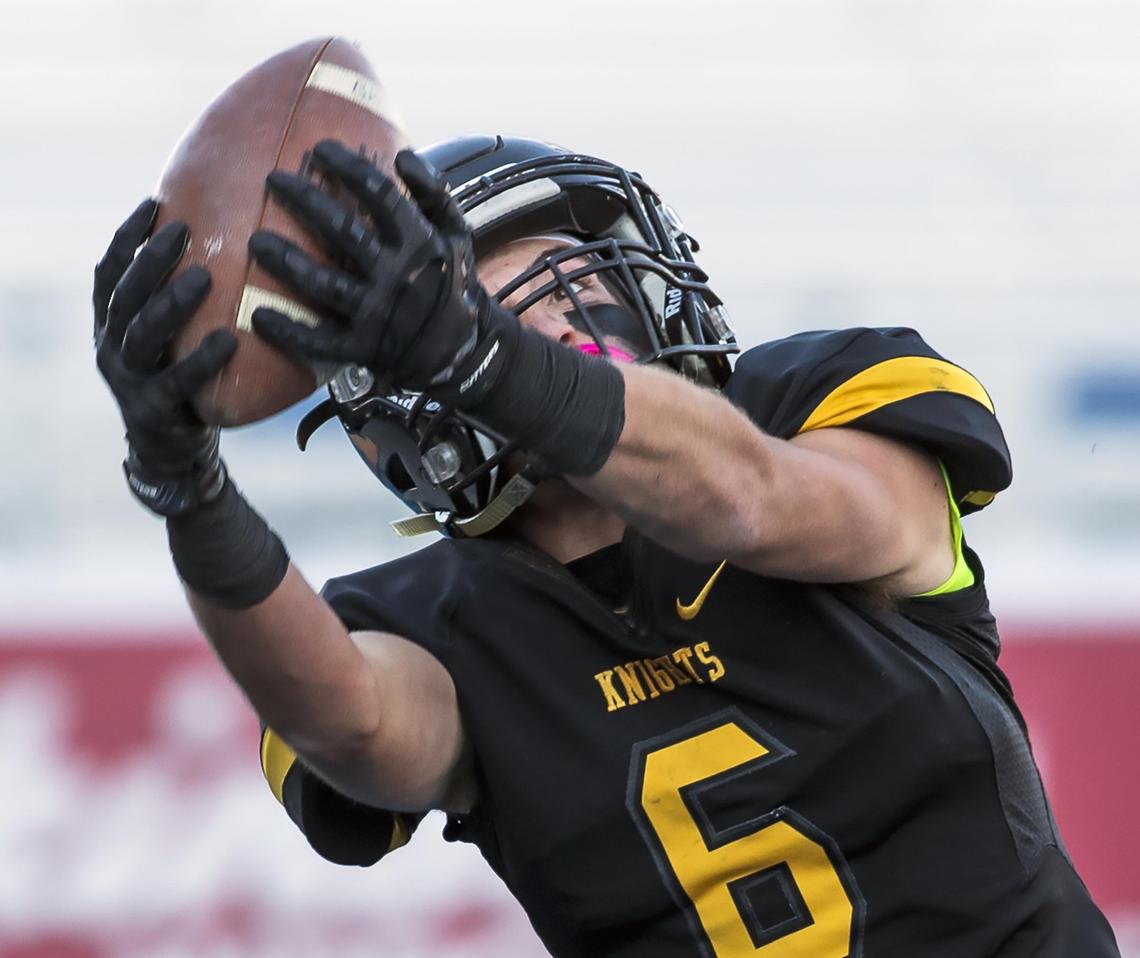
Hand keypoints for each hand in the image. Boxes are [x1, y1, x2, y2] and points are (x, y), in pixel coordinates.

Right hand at [94, 199, 236, 515]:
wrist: (173, 449)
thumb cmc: (183, 379)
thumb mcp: (174, 339)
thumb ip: (187, 302)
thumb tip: (236, 246)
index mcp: (112, 325)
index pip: (109, 271)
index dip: (126, 237)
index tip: (153, 202)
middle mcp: (111, 348)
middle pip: (123, 295)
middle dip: (149, 259)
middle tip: (182, 231)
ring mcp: (128, 380)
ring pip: (142, 333)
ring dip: (170, 302)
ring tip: (204, 277)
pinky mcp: (153, 410)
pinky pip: (177, 381)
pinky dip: (202, 359)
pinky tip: (229, 339)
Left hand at [248, 141, 494, 391]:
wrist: (463, 351)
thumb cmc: (452, 284)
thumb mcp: (457, 235)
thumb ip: (435, 194)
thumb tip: (404, 155)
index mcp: (420, 245)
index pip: (381, 196)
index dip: (349, 169)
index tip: (320, 149)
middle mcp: (398, 277)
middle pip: (343, 232)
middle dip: (306, 202)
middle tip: (274, 180)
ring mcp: (378, 315)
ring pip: (324, 285)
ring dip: (287, 263)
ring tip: (257, 242)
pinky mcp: (363, 348)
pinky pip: (320, 341)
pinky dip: (289, 332)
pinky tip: (258, 317)